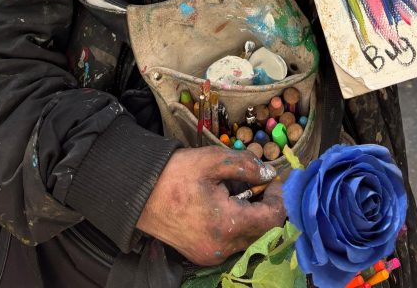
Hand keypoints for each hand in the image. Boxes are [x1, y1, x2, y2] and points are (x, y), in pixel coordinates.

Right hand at [136, 147, 285, 266]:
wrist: (138, 194)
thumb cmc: (176, 175)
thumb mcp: (213, 161)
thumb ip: (246, 166)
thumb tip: (267, 173)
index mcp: (226, 225)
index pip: (271, 219)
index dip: (277, 197)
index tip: (271, 179)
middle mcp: (221, 248)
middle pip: (262, 232)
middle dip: (264, 206)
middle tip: (257, 182)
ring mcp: (210, 255)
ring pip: (247, 239)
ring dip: (251, 216)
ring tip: (239, 191)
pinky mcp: (201, 254)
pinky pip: (231, 243)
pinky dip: (236, 225)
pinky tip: (225, 204)